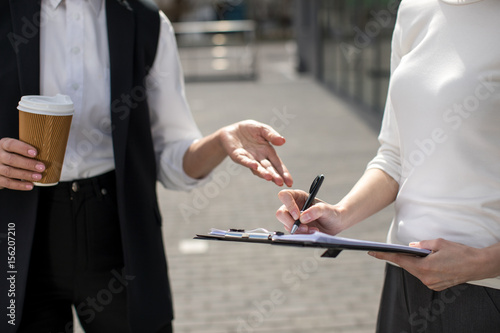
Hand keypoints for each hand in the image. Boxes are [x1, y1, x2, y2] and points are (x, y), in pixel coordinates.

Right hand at [0, 138, 44, 190]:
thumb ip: (26, 150)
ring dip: (26, 175)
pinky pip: (7, 183)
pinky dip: (20, 185)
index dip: (23, 148)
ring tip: (39, 177)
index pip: (11, 144)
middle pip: (11, 159)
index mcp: (2, 145)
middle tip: (42, 167)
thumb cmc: (12, 155)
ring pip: (10, 171)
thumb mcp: (15, 149)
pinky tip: (30, 185)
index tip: (35, 153)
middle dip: (28, 164)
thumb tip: (48, 153)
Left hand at [219, 120, 292, 186]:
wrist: (232, 130)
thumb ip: (272, 135)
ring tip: (269, 178)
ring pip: (257, 167)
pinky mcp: (237, 155)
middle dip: (275, 176)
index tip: (290, 182)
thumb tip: (283, 141)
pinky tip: (254, 166)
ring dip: (263, 173)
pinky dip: (248, 163)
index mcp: (268, 152)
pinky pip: (244, 160)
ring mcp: (248, 158)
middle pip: (269, 168)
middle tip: (280, 183)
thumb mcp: (262, 129)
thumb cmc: (250, 130)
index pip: (278, 164)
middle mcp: (259, 158)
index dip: (284, 173)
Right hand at [275, 189, 345, 234]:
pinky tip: (312, 232)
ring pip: (286, 225)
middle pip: (280, 214)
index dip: (288, 205)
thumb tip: (302, 218)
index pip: (284, 196)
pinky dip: (302, 235)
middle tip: (304, 227)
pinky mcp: (295, 228)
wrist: (336, 223)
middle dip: (291, 223)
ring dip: (300, 230)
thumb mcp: (326, 209)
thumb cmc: (331, 212)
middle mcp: (292, 206)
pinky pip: (293, 233)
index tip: (298, 216)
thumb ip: (316, 210)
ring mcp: (293, 218)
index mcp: (298, 196)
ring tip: (314, 229)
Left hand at [368, 238, 498, 290]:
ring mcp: (431, 284)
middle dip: (401, 257)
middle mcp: (425, 278)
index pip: (399, 260)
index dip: (384, 255)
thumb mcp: (438, 242)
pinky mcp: (437, 285)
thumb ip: (421, 244)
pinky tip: (425, 260)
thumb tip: (410, 247)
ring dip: (414, 262)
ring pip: (415, 270)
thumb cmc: (459, 252)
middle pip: (407, 265)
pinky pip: (424, 275)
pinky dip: (422, 267)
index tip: (372, 252)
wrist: (477, 265)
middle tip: (389, 249)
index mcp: (424, 267)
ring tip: (415, 253)